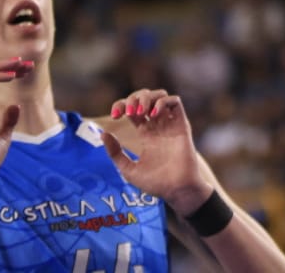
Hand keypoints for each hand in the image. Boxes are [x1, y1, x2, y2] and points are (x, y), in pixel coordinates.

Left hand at [102, 88, 214, 213]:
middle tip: (129, 112)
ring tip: (141, 111)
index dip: (122, 106)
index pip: (133, 109)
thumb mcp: (129, 169)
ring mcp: (170, 124)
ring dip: (148, 97)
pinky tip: (153, 115)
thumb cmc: (156, 183)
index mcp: (146, 134)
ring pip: (161, 95)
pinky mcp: (181, 124)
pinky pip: (175, 102)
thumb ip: (115, 153)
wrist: (177, 190)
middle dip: (134, 98)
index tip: (114, 116)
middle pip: (146, 98)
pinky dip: (163, 102)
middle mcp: (158, 126)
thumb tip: (103, 133)